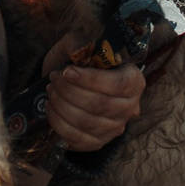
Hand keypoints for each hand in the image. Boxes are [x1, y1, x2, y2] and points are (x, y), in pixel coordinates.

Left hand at [38, 32, 146, 152]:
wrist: (67, 83)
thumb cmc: (76, 63)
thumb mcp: (76, 44)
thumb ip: (78, 43)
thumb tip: (79, 51)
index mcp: (133, 80)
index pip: (118, 84)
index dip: (90, 80)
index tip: (66, 72)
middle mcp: (130, 107)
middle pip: (100, 105)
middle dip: (70, 92)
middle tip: (53, 80)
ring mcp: (115, 127)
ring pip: (87, 123)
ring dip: (62, 106)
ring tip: (51, 92)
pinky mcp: (98, 142)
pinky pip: (78, 139)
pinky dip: (59, 124)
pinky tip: (51, 109)